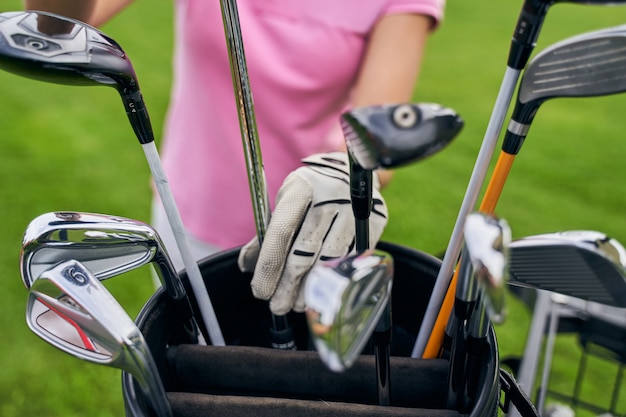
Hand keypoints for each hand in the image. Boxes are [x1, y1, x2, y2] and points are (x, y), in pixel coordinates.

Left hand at [237, 152, 387, 314]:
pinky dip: (336, 279)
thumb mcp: (286, 202)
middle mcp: (330, 196)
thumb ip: (267, 234)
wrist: (350, 171)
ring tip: (298, 304)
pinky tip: (324, 291)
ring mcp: (355, 210)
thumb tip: (248, 266)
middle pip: (305, 252)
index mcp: (301, 187)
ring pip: (330, 261)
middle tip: (278, 306)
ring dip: (312, 288)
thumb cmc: (311, 192)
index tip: (260, 290)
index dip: (269, 266)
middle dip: (288, 285)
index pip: (281, 233)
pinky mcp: (375, 222)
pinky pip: (352, 259)